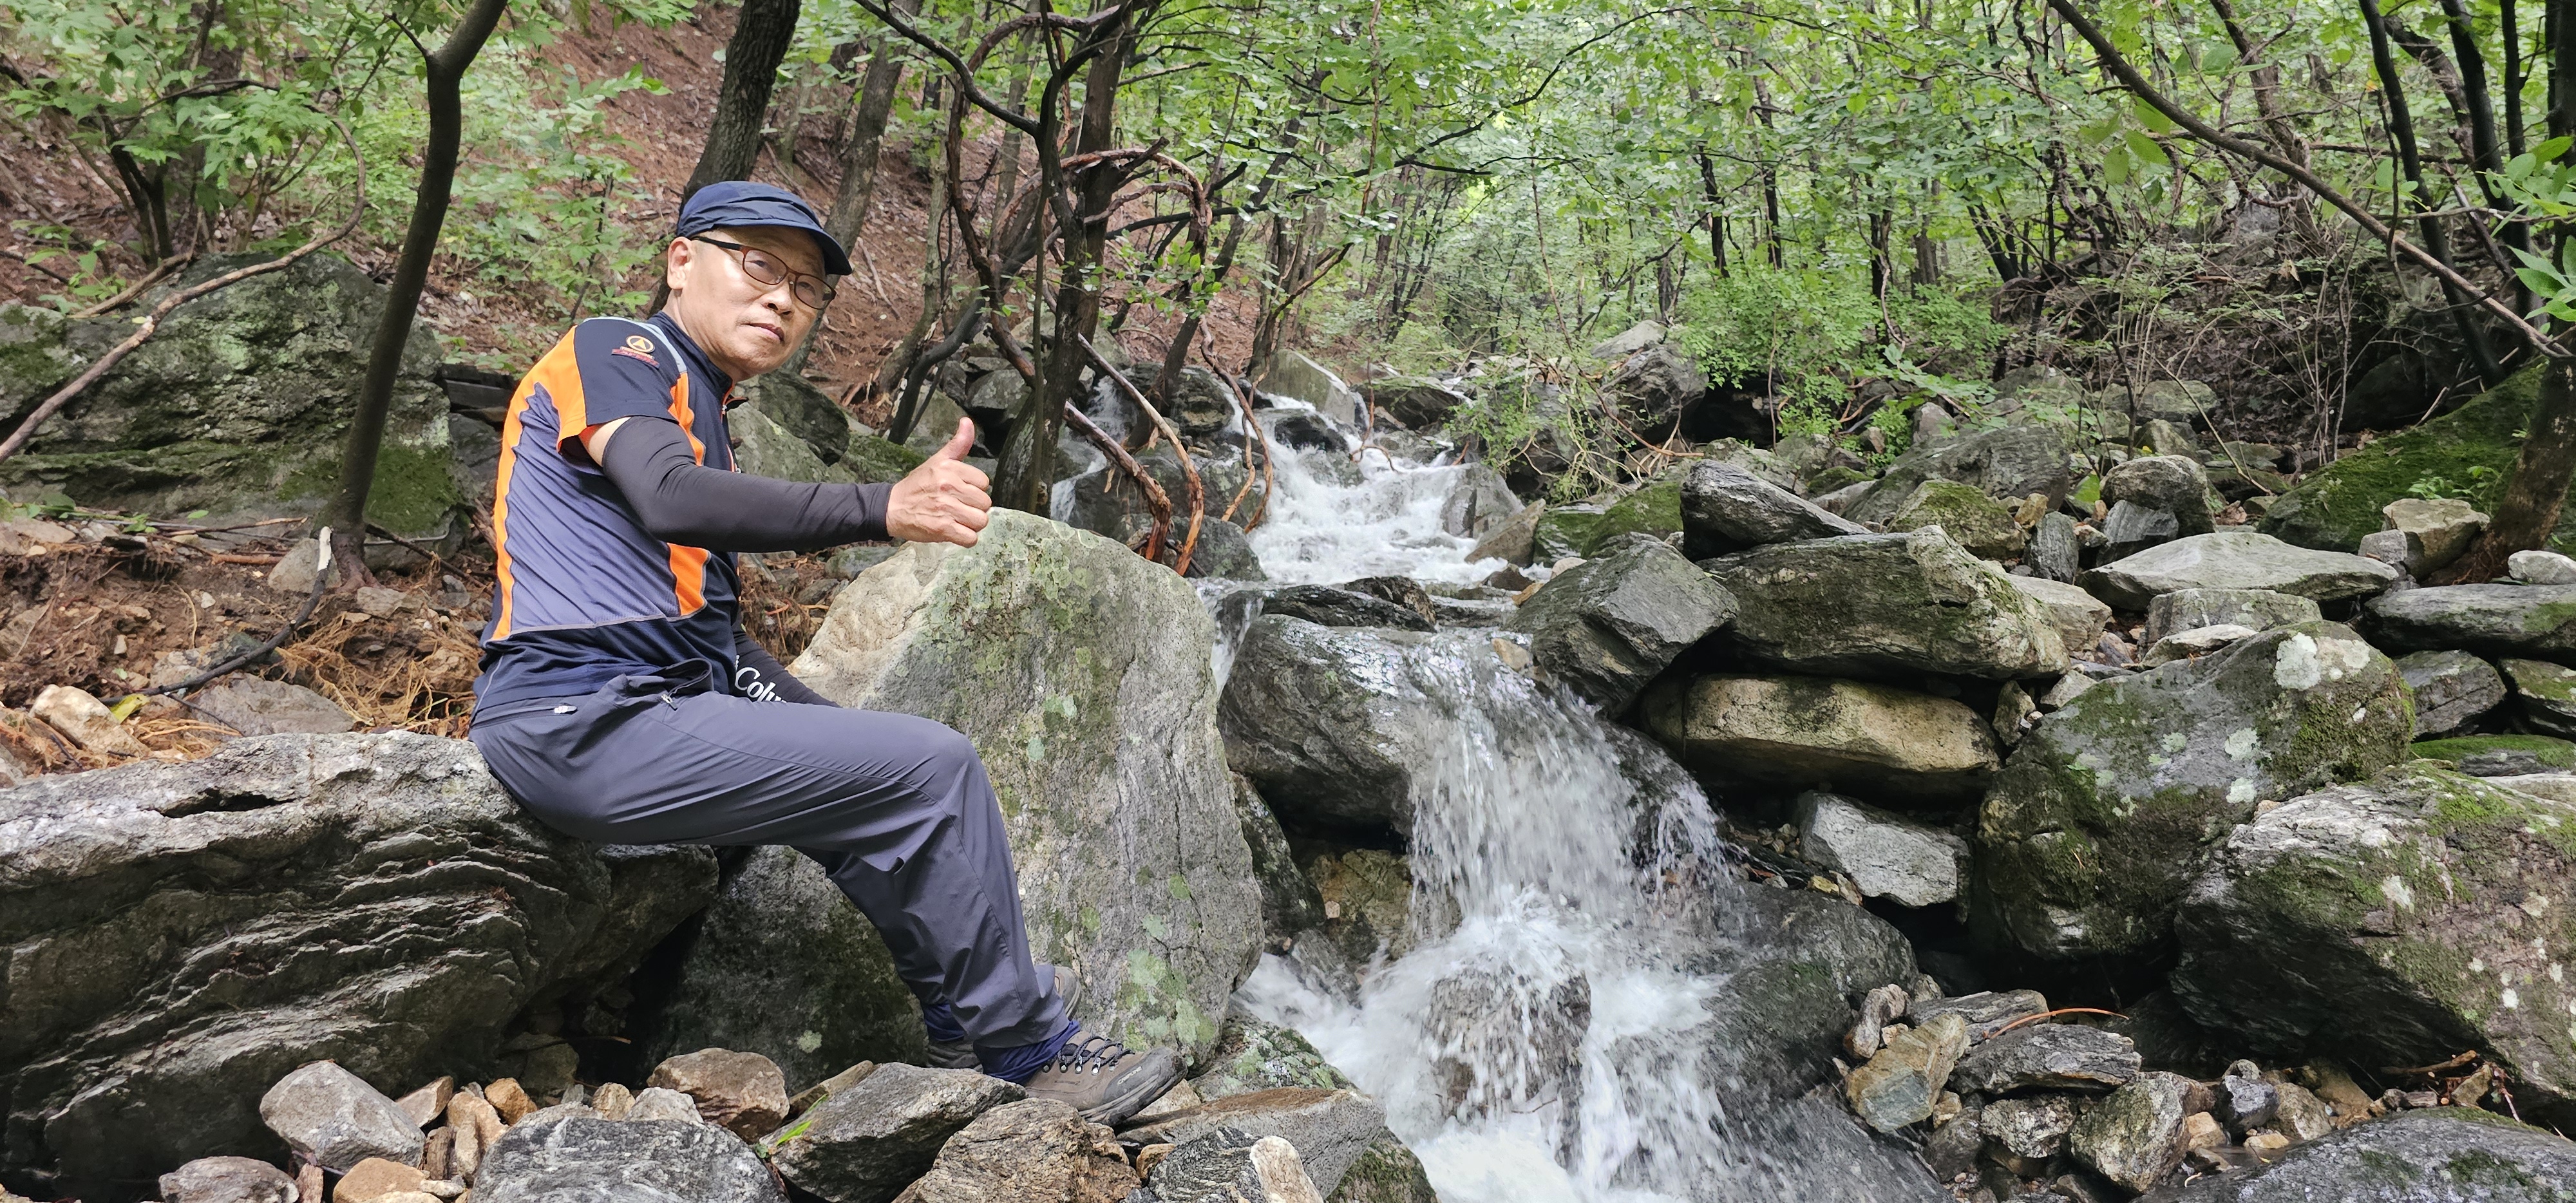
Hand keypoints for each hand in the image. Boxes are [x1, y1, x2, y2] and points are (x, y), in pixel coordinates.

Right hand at [886, 418, 992, 545]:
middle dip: (974, 508)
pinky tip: (954, 531)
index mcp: (950, 469)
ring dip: (970, 524)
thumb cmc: (917, 485)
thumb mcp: (937, 460)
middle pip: (985, 503)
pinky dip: (965, 538)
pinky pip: (971, 538)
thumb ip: (958, 444)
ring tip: (956, 519)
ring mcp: (946, 509)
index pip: (984, 482)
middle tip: (957, 507)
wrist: (892, 508)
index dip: (974, 489)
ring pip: (980, 521)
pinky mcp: (943, 529)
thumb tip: (968, 422)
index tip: (960, 491)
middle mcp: (949, 487)